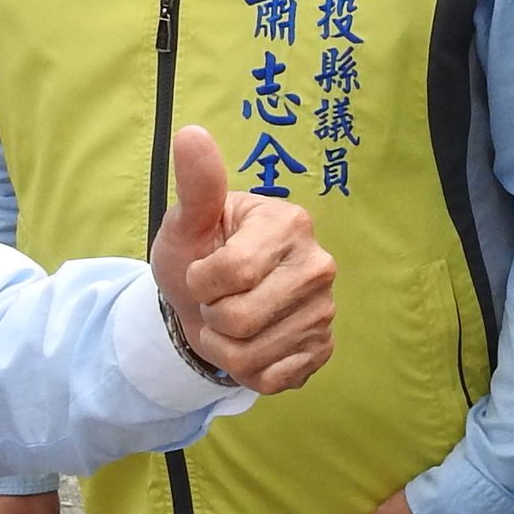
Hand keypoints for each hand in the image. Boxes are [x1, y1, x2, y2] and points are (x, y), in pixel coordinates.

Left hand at [148, 126, 334, 394]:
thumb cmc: (200, 253)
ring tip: (228, 324)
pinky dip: (247, 371)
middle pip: (240, 321)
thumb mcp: (188, 222)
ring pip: (250, 357)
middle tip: (216, 301)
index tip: (203, 271)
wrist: (210, 302)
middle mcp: (318, 265)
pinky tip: (251, 344)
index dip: (200, 281)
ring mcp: (325, 310)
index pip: (229, 274)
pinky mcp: (323, 349)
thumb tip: (191, 133)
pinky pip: (270, 380)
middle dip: (211, 318)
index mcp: (290, 223)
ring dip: (222, 349)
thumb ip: (196, 184)